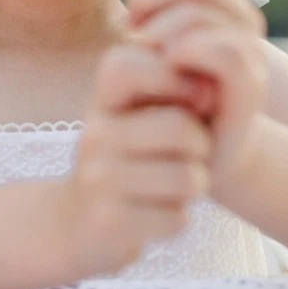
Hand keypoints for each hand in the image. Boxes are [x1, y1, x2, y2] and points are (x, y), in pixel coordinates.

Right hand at [56, 44, 212, 277]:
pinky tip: (155, 212)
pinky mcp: (109, 222)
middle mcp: (94, 133)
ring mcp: (97, 179)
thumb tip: (208, 89)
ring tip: (173, 182)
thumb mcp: (141, 109)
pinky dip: (177, 218)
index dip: (178, 82)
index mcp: (104, 97)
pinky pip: (177, 219)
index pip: (133, 66)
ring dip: (194, 184)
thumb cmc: (131, 153)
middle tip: (189, 153)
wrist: (79, 219)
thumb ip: (176, 84)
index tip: (190, 101)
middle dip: (201, 145)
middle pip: (180, 128)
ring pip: (187, 178)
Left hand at [126, 0, 268, 184]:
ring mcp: (249, 53)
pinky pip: (223, 50)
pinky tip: (170, 60)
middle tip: (133, 26)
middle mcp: (243, 21)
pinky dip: (191, 48)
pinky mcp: (249, 87)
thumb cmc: (173, 92)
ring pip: (201, 13)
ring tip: (148, 52)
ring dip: (161, 29)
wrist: (204, 154)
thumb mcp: (157, 38)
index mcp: (223, 3)